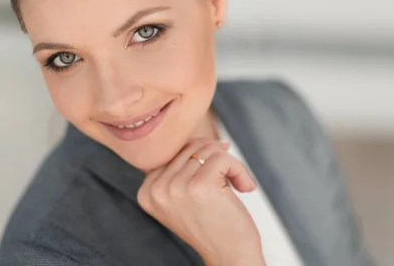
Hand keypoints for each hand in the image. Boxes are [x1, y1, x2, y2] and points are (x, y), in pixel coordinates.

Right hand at [137, 139, 265, 265]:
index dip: (200, 158)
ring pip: (209, 150)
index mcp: (147, 192)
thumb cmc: (213, 226)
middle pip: (191, 148)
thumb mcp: (184, 198)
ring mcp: (176, 187)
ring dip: (230, 165)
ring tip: (236, 184)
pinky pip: (223, 158)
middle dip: (216, 159)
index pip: (175, 152)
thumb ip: (182, 170)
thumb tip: (206, 139)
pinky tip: (245, 187)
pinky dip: (240, 170)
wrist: (230, 257)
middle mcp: (157, 190)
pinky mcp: (200, 186)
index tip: (214, 179)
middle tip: (229, 180)